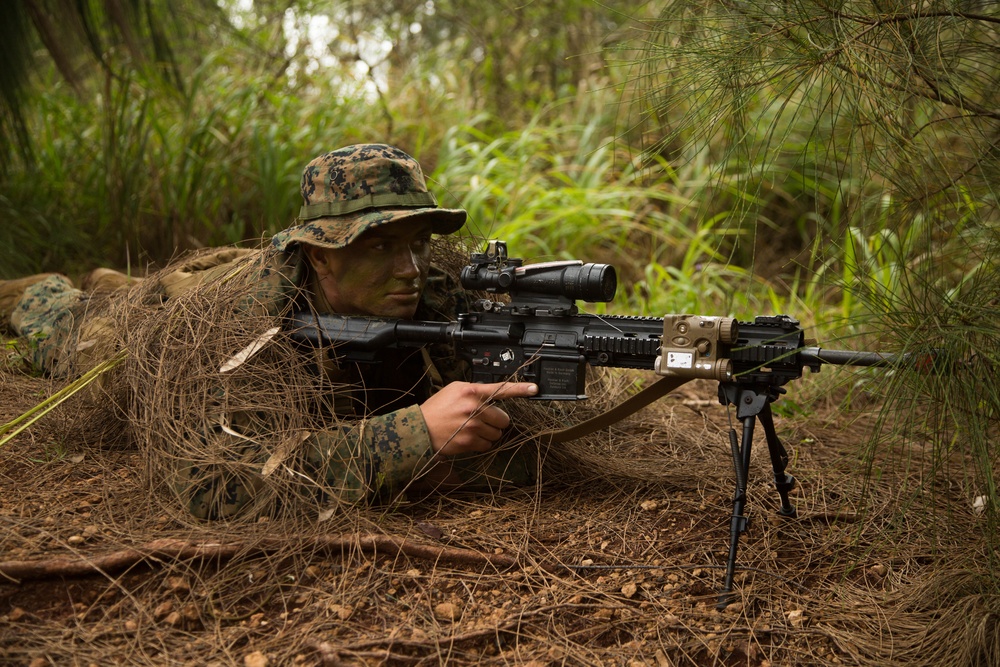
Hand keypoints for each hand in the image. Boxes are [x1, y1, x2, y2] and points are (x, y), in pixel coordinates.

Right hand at [420, 381, 537, 455]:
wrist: (420, 429)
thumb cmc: (438, 409)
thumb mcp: (455, 390)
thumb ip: (476, 390)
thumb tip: (494, 394)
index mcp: (471, 391)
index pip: (501, 389)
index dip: (520, 389)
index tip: (535, 389)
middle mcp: (474, 407)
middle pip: (504, 418)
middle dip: (496, 421)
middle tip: (481, 420)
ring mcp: (473, 425)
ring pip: (497, 433)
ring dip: (488, 433)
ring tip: (471, 429)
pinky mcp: (470, 441)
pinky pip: (488, 444)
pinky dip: (481, 443)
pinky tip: (468, 438)